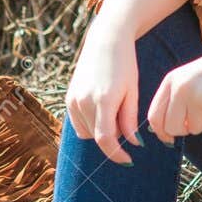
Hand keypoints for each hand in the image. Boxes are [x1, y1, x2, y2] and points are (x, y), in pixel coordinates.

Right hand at [66, 20, 143, 165]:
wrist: (105, 41)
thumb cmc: (125, 64)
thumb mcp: (132, 91)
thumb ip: (129, 119)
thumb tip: (133, 144)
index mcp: (103, 100)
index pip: (105, 139)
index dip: (117, 154)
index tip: (128, 161)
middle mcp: (83, 102)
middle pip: (96, 137)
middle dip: (113, 138)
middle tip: (125, 122)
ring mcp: (72, 100)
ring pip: (86, 133)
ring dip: (100, 131)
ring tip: (114, 110)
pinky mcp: (68, 98)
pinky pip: (78, 124)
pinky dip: (90, 124)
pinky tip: (102, 109)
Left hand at [147, 41, 201, 142]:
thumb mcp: (187, 79)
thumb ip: (173, 101)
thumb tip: (165, 132)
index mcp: (171, 81)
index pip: (154, 115)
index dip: (160, 132)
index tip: (168, 138)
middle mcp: (181, 88)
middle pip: (172, 127)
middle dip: (184, 129)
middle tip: (196, 119)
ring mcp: (198, 97)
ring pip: (193, 129)